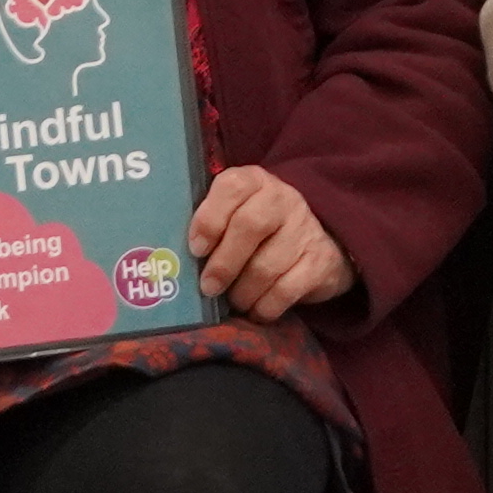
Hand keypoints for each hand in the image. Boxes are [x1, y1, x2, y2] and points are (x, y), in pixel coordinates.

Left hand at [191, 165, 356, 318]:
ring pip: (266, 266)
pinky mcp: (321, 262)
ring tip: (233, 301)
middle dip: (223, 263)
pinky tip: (256, 310)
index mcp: (254, 181)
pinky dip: (264, 307)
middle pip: (249, 226)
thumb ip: (211, 225)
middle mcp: (283, 198)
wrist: (320, 243)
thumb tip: (172, 258)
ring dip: (242, 292)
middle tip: (208, 287)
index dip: (210, 218)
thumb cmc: (261, 232)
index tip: (195, 249)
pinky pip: (286, 291)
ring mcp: (306, 229)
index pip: (231, 187)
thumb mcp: (236, 215)